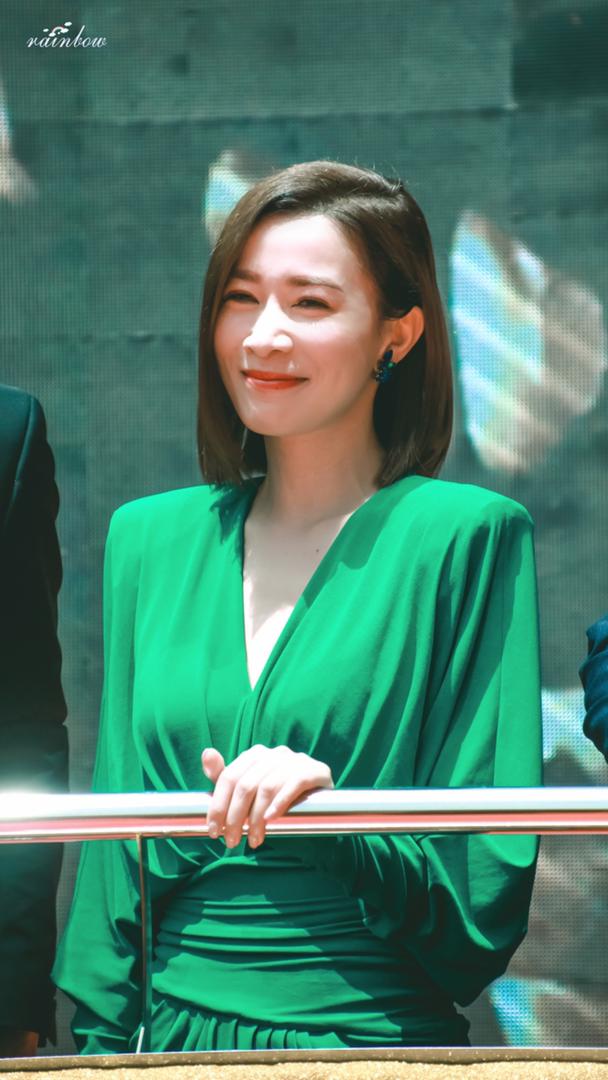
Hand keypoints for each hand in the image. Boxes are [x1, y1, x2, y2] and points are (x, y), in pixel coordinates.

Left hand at [201, 744, 332, 848]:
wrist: (320, 800)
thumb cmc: (278, 794)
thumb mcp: (249, 788)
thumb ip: (225, 776)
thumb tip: (207, 753)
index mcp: (255, 754)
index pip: (229, 777)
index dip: (218, 805)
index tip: (213, 831)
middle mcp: (274, 753)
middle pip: (246, 785)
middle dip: (235, 817)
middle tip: (232, 841)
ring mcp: (295, 760)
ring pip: (267, 788)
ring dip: (256, 818)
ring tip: (254, 840)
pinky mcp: (314, 770)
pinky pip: (294, 784)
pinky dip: (279, 803)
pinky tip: (271, 821)